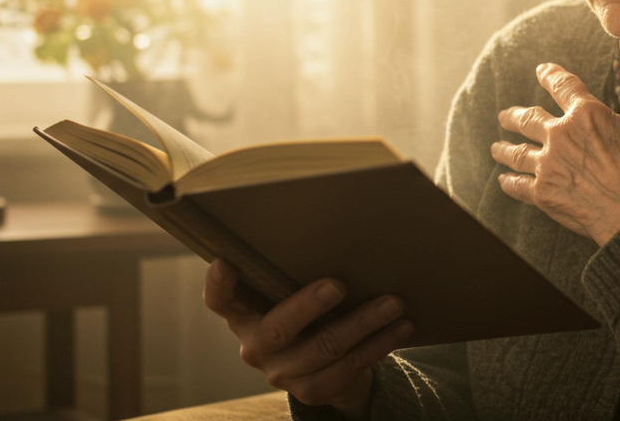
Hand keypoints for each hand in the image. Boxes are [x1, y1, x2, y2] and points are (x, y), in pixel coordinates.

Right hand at [203, 259, 413, 417]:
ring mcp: (281, 372)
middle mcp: (255, 345)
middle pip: (280, 327)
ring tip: (394, 302)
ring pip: (324, 347)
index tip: (225, 262)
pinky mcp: (311, 391)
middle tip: (338, 284)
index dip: (219, 284)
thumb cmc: (308, 309)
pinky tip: (400, 328)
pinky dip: (378, 345)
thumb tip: (338, 228)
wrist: (326, 363)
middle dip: (309, 305)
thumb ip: (294, 271)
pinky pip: (348, 368)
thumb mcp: (292, 291)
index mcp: (243, 313)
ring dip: (364, 322)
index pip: (219, 300)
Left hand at [493, 61, 619, 245]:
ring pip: (518, 153)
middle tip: (504, 115)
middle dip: (514, 116)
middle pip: (529, 120)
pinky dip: (509, 182)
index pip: (564, 86)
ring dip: (505, 149)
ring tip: (496, 147)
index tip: (542, 71)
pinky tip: (504, 181)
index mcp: (587, 115)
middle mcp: (561, 136)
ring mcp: (548, 165)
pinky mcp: (543, 194)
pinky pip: (518, 185)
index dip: (551, 75)